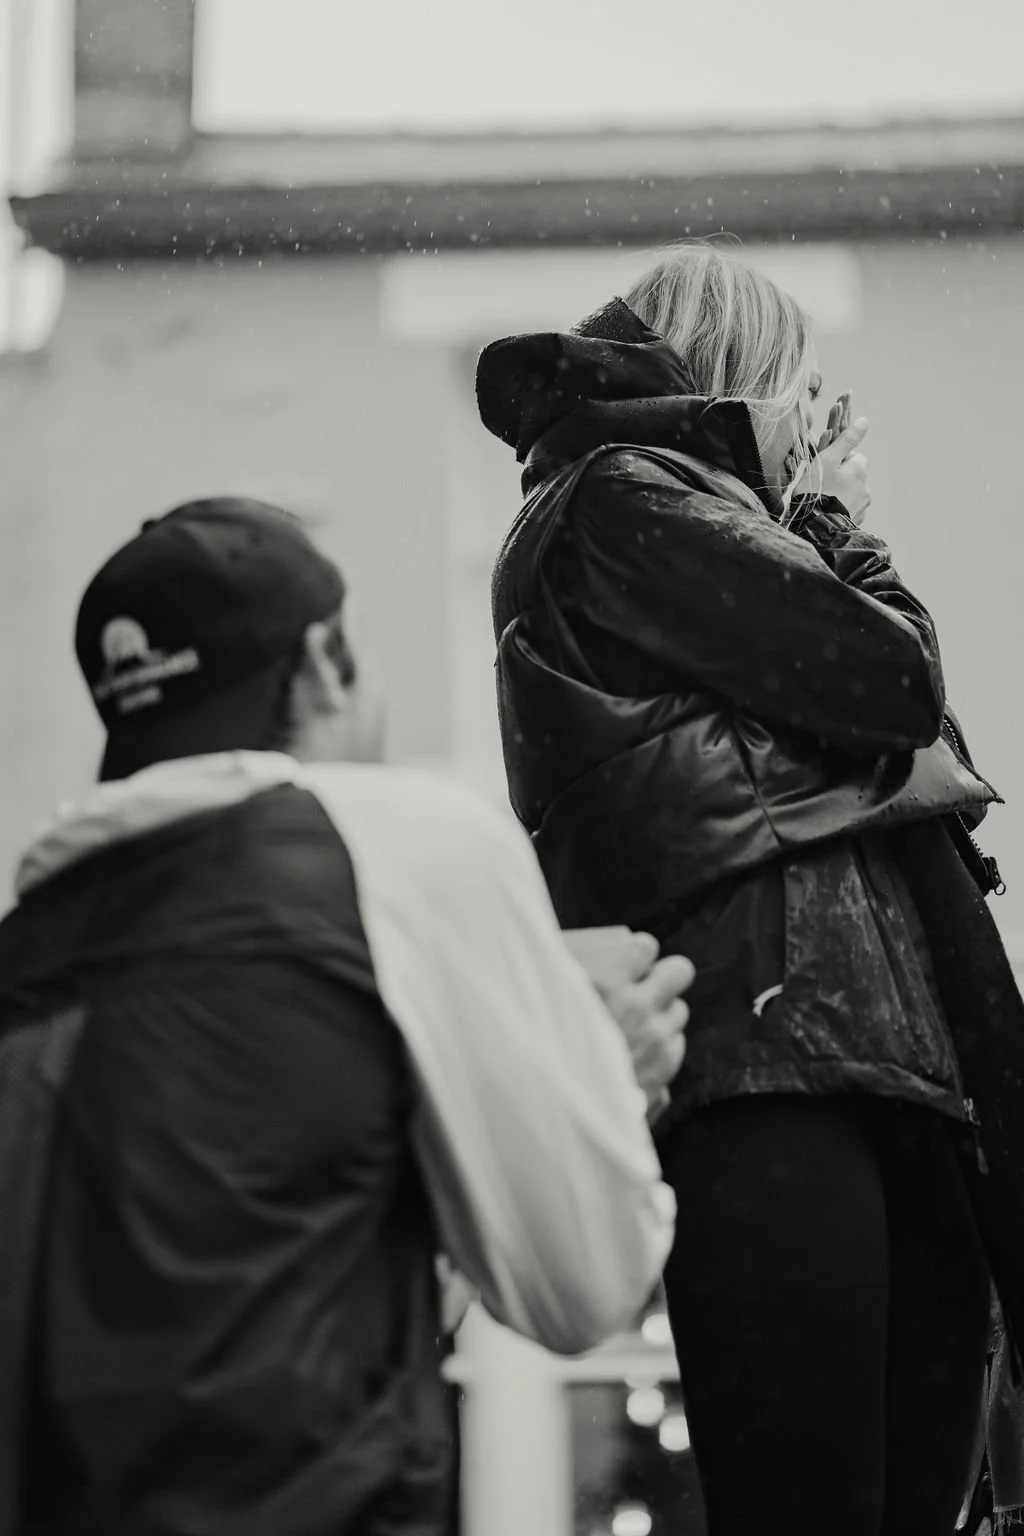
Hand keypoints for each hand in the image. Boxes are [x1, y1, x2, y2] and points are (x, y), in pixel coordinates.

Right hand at [563, 927, 693, 1121]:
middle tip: (648, 986)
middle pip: (679, 972)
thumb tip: (570, 964)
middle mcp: (641, 1013)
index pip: (645, 947)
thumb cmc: (543, 1062)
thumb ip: (561, 986)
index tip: (632, 958)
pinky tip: (637, 1058)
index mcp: (610, 989)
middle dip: (665, 976)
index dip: (640, 951)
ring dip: (661, 1016)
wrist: (557, 1122)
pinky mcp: (664, 1076)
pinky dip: (661, 1050)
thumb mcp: (545, 1011)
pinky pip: (674, 1050)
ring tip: (637, 1027)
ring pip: (679, 1013)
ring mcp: (658, 1046)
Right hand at [796, 407, 871, 525]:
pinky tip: (826, 511)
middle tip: (822, 483)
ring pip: (852, 493)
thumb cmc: (816, 490)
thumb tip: (864, 420)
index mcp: (859, 470)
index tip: (825, 467)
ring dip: (841, 493)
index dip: (840, 460)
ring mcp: (862, 507)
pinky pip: (850, 509)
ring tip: (822, 499)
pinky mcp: (856, 523)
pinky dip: (841, 508)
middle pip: (855, 476)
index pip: (856, 457)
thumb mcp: (827, 459)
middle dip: (843, 477)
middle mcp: (865, 488)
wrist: (814, 527)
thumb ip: (846, 440)